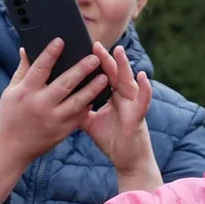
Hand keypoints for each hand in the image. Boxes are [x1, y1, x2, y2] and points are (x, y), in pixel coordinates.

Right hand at [0, 39, 108, 168]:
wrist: (8, 149)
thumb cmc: (8, 117)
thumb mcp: (10, 92)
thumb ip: (22, 71)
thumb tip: (25, 49)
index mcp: (25, 92)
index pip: (40, 68)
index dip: (50, 53)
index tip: (61, 41)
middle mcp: (40, 105)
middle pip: (65, 83)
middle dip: (81, 69)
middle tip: (95, 57)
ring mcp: (52, 120)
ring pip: (77, 102)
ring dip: (92, 88)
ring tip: (104, 77)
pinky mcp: (60, 133)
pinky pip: (78, 118)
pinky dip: (87, 107)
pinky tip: (96, 97)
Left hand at [81, 43, 161, 189]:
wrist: (127, 159)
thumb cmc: (111, 139)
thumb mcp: (90, 122)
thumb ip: (79, 108)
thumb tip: (60, 98)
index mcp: (111, 96)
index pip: (101, 75)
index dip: (93, 63)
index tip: (81, 49)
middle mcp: (123, 96)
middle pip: (113, 74)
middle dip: (105, 59)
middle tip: (94, 44)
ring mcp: (132, 104)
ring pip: (128, 81)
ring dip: (124, 66)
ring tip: (119, 51)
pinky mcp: (139, 116)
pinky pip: (143, 100)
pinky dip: (144, 88)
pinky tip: (143, 77)